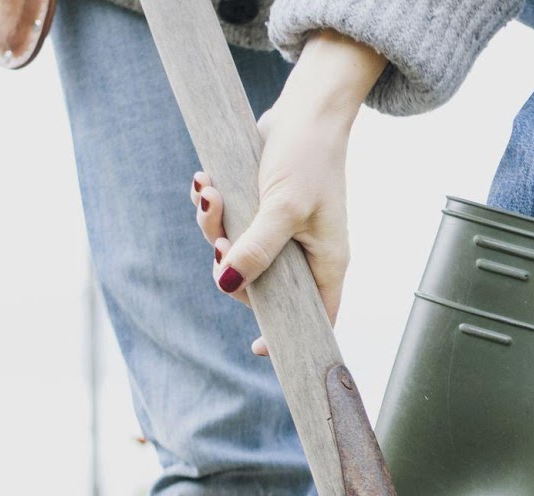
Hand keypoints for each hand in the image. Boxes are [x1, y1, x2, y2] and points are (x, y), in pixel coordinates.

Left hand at [191, 30, 385, 355]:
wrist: (306, 109)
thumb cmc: (307, 159)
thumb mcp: (282, 208)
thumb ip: (256, 249)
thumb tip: (227, 285)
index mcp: (326, 263)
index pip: (316, 317)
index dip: (288, 336)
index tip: (257, 347)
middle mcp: (306, 253)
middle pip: (262, 285)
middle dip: (230, 265)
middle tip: (218, 242)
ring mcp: (284, 231)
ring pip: (239, 252)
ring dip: (213, 226)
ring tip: (210, 193)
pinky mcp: (262, 208)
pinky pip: (230, 223)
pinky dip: (214, 207)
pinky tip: (207, 182)